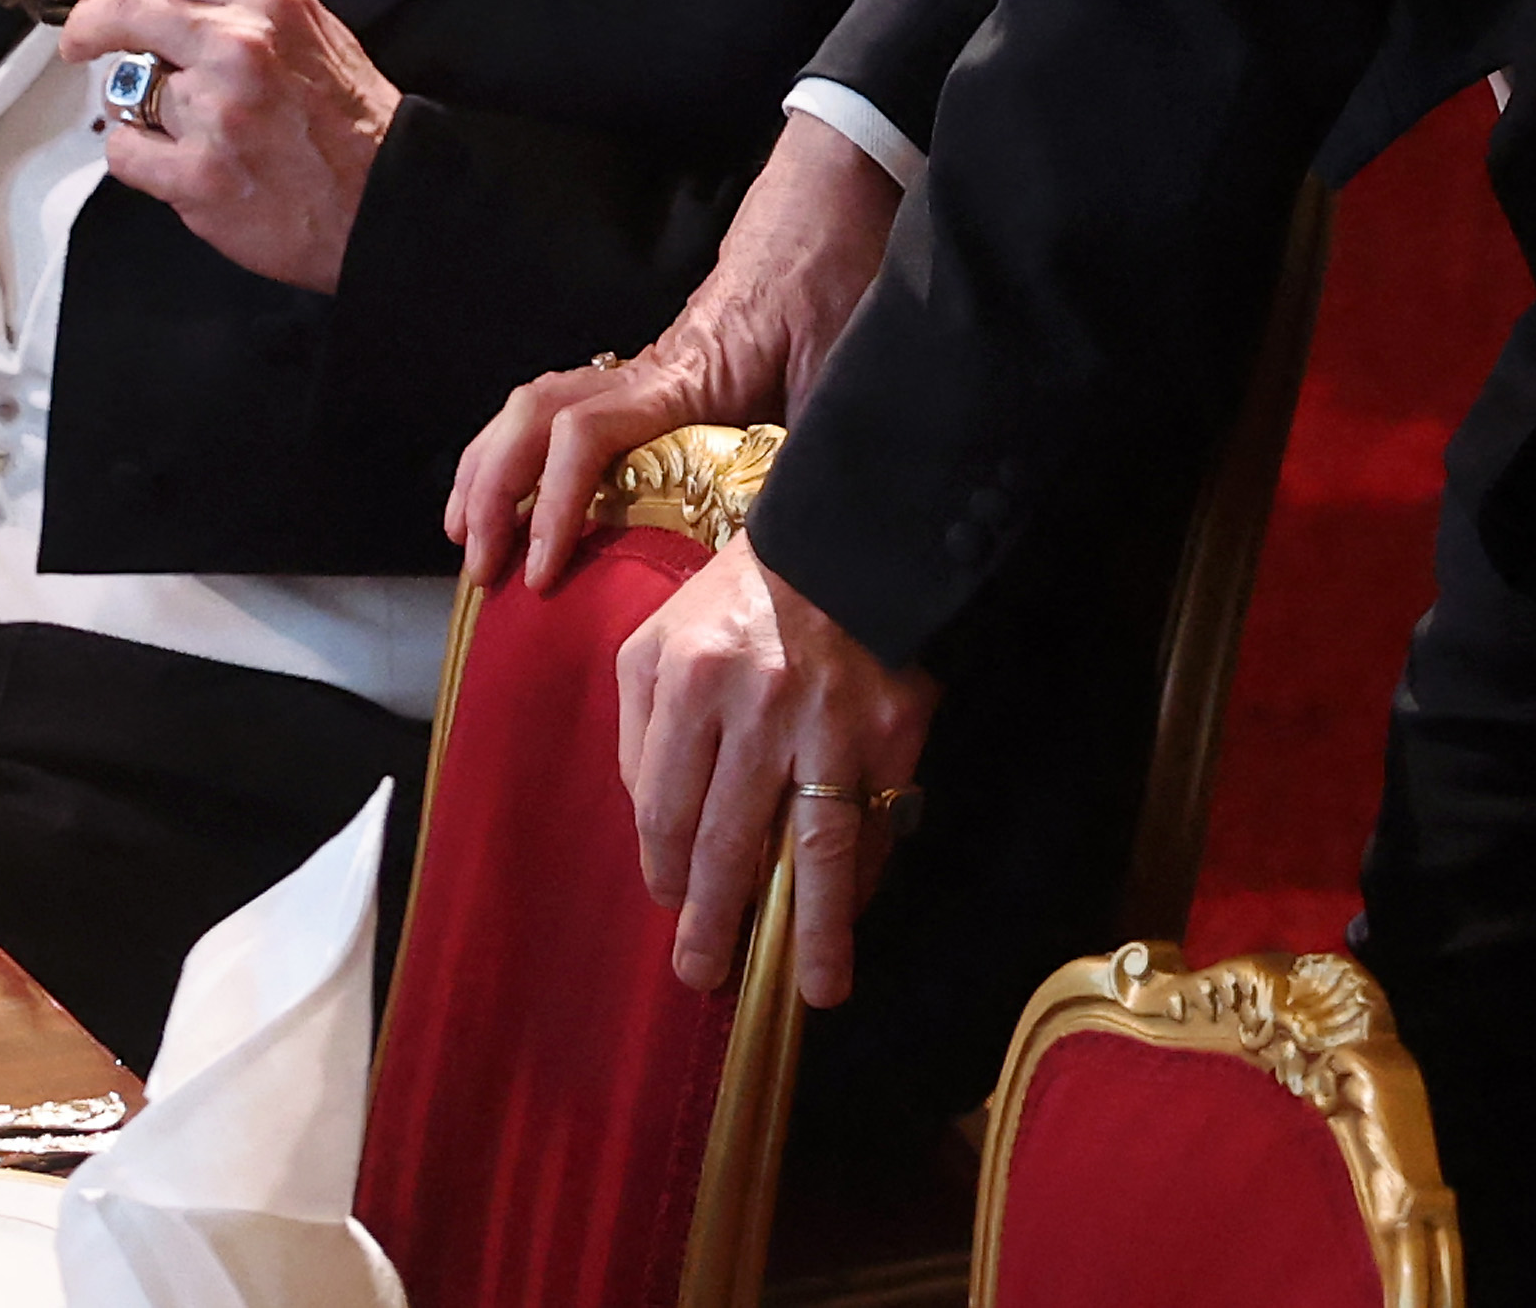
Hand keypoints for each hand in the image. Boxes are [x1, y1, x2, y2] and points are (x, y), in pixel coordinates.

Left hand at [57, 0, 395, 292]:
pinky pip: (124, 151)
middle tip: (78, 39)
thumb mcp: (308, 27)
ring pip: (119, 88)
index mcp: (267, 0)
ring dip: (133, 105)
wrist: (384, 199)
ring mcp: (216, 111)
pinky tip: (175, 161)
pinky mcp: (199, 174)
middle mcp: (239, 45)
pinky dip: (138, 158)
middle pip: (121, 8)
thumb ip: (237, 0)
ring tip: (177, 123)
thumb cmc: (347, 121)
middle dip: (85, 23)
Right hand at [446, 109, 903, 588]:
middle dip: (490, 493)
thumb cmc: (834, 271)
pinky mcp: (660, 374)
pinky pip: (566, 410)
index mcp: (682, 377)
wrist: (831, 196)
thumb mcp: (844, 364)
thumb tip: (811, 531)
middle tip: (481, 569)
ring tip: (470, 534)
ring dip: (490, 469)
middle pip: (530, 419)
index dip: (551, 504)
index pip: (583, 437)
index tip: (538, 569)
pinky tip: (517, 488)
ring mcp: (646, 369)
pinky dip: (523, 448)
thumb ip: (823, 440)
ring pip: (534, 408)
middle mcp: (646, 371)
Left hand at [618, 533, 939, 1001]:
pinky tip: (849, 915)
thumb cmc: (733, 601)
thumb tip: (653, 825)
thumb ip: (641, 731)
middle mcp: (758, 707)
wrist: (841, 544)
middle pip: (731, 842)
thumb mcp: (656, 643)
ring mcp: (833, 724)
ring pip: (819, 850)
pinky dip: (864, 876)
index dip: (664, 869)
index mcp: (688, 680)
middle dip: (716, 920)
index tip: (670, 904)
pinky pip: (876, 822)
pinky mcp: (894, 730)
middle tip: (704, 976)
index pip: (665, 807)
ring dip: (816, 931)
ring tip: (815, 992)